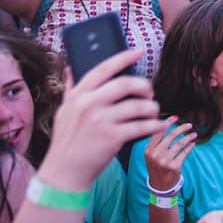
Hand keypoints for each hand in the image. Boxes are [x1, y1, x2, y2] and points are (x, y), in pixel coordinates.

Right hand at [38, 50, 166, 191]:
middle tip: (149, 92)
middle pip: (125, 84)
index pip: (103, 69)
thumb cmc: (66, 140)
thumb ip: (70, 89)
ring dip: (151, 107)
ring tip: (153, 111)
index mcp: (79, 95)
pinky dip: (154, 125)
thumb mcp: (64, 111)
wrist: (64, 172)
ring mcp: (101, 121)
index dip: (123, 58)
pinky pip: (141, 126)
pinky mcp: (112, 138)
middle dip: (143, 85)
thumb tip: (71, 67)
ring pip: (137, 106)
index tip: (138, 51)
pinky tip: (159, 125)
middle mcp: (89, 104)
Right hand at [145, 119, 196, 190]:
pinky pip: (185, 152)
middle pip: (171, 135)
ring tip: (194, 134)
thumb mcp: (151, 155)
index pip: (158, 131)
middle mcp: (156, 155)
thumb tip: (167, 124)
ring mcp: (165, 161)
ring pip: (180, 143)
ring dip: (189, 136)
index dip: (168, 122)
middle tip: (189, 125)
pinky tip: (193, 142)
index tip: (176, 117)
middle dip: (182, 128)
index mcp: (149, 150)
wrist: (159, 186)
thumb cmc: (157, 167)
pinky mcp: (174, 167)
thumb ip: (157, 142)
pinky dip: (190, 145)